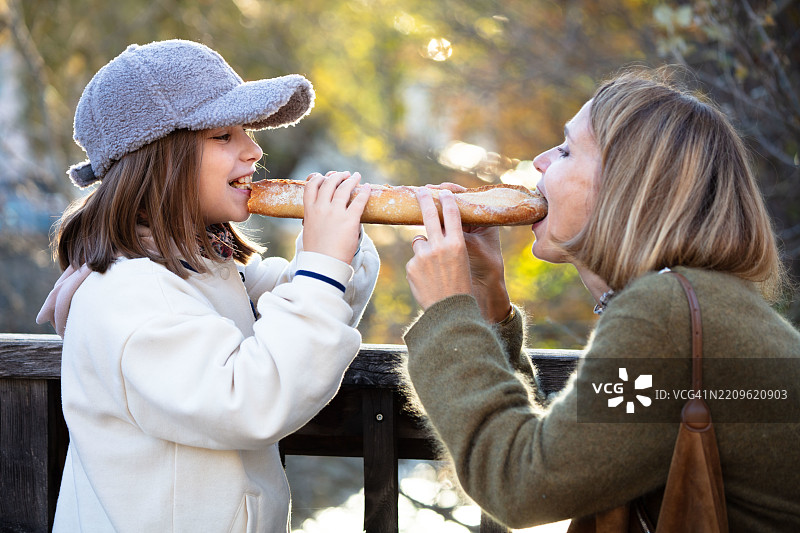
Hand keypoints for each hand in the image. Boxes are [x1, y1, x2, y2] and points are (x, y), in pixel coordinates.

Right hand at [302, 171, 368, 263]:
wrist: (323, 265)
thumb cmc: (317, 252)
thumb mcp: (309, 232)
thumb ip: (313, 220)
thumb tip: (317, 218)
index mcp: (309, 212)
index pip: (310, 186)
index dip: (317, 178)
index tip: (323, 177)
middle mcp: (321, 209)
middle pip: (329, 184)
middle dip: (337, 176)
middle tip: (344, 175)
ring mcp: (335, 213)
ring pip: (344, 189)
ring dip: (351, 180)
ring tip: (356, 176)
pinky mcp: (350, 220)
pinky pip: (359, 200)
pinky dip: (364, 192)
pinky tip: (367, 187)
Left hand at [405, 187, 471, 309]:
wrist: (449, 311)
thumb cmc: (459, 286)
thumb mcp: (460, 261)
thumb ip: (447, 245)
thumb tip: (428, 234)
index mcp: (457, 244)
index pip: (451, 214)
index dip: (446, 200)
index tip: (442, 191)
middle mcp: (440, 246)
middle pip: (429, 215)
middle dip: (425, 199)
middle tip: (420, 190)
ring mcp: (423, 255)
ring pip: (418, 240)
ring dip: (423, 248)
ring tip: (433, 269)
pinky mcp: (411, 266)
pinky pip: (414, 259)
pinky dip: (418, 267)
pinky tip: (426, 280)